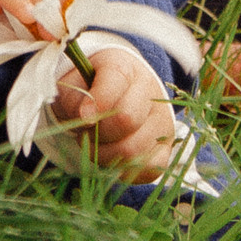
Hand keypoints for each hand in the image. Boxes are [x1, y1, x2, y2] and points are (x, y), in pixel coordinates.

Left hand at [50, 47, 177, 182]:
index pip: (115, 84)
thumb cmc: (90, 87)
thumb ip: (74, 97)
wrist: (118, 91)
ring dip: (105, 155)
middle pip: (126, 120)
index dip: (97, 104)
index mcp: (125, 68)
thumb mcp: (74, 83)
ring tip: (95, 145)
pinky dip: (125, 171)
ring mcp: (163, 120)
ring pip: (134, 150)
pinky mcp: (167, 147)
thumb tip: (85, 117)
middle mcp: (150, 91)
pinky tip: (112, 160)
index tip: (83, 118)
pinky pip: (150, 169)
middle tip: (84, 132)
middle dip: (96, 133)